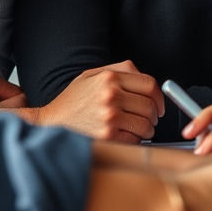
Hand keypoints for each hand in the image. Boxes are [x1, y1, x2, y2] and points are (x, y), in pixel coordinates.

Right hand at [38, 60, 164, 142]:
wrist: (52, 121)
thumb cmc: (73, 99)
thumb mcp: (93, 74)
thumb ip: (122, 70)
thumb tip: (147, 80)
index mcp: (110, 77)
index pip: (149, 85)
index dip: (159, 97)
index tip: (159, 105)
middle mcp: (111, 95)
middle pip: (150, 106)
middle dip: (153, 115)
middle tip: (148, 118)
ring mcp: (110, 116)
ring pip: (145, 124)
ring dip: (147, 129)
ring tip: (137, 129)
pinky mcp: (108, 136)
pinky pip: (135, 139)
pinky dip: (135, 140)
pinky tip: (125, 136)